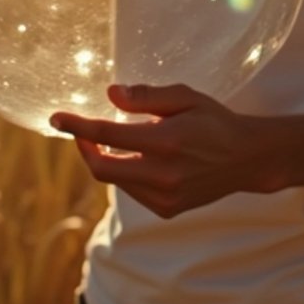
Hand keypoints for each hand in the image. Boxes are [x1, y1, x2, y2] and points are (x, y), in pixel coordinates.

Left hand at [51, 83, 277, 218]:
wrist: (246, 159)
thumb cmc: (215, 121)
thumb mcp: (185, 97)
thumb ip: (146, 97)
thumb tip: (110, 94)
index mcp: (166, 142)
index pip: (107, 135)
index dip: (77, 126)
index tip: (57, 118)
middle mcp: (162, 175)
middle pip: (101, 168)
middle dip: (83, 147)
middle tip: (80, 129)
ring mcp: (164, 197)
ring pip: (115, 180)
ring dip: (106, 159)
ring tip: (116, 138)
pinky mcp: (166, 209)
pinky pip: (131, 191)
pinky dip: (125, 172)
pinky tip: (138, 157)